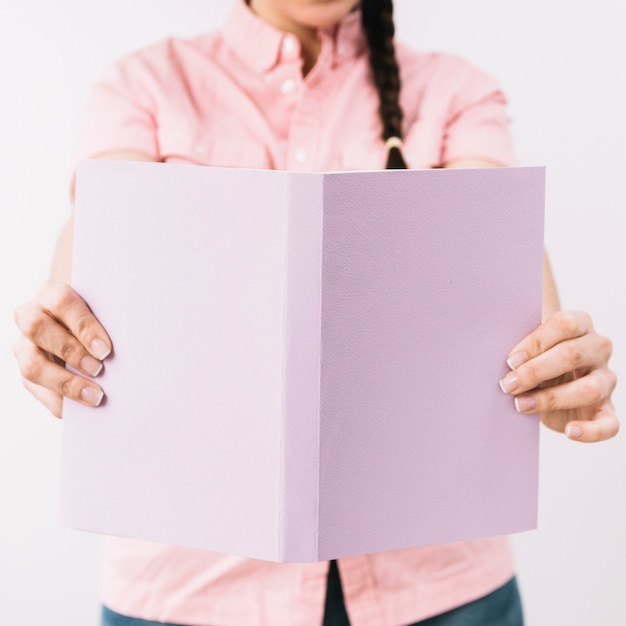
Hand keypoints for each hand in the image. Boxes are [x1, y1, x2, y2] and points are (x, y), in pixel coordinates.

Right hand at [13, 280, 111, 417]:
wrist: (76, 323)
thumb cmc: (96, 316)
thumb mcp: (101, 310)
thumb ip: (108, 322)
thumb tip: (132, 347)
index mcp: (51, 293)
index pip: (62, 303)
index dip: (84, 327)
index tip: (106, 349)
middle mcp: (30, 315)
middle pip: (38, 329)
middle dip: (71, 352)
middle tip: (99, 369)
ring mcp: (24, 344)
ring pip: (32, 364)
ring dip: (65, 382)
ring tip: (95, 395)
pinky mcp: (24, 369)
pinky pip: (35, 389)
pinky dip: (59, 402)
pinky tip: (81, 409)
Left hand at [499, 310, 617, 442]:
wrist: (547, 381)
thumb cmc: (534, 357)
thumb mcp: (528, 347)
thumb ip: (520, 347)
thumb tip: (494, 356)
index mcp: (581, 324)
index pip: (565, 325)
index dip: (536, 342)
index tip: (510, 360)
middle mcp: (598, 349)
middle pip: (572, 355)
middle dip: (535, 371)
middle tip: (508, 384)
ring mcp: (605, 379)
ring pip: (588, 388)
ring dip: (551, 398)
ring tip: (521, 404)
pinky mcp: (605, 409)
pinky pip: (608, 424)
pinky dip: (591, 431)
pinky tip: (570, 431)